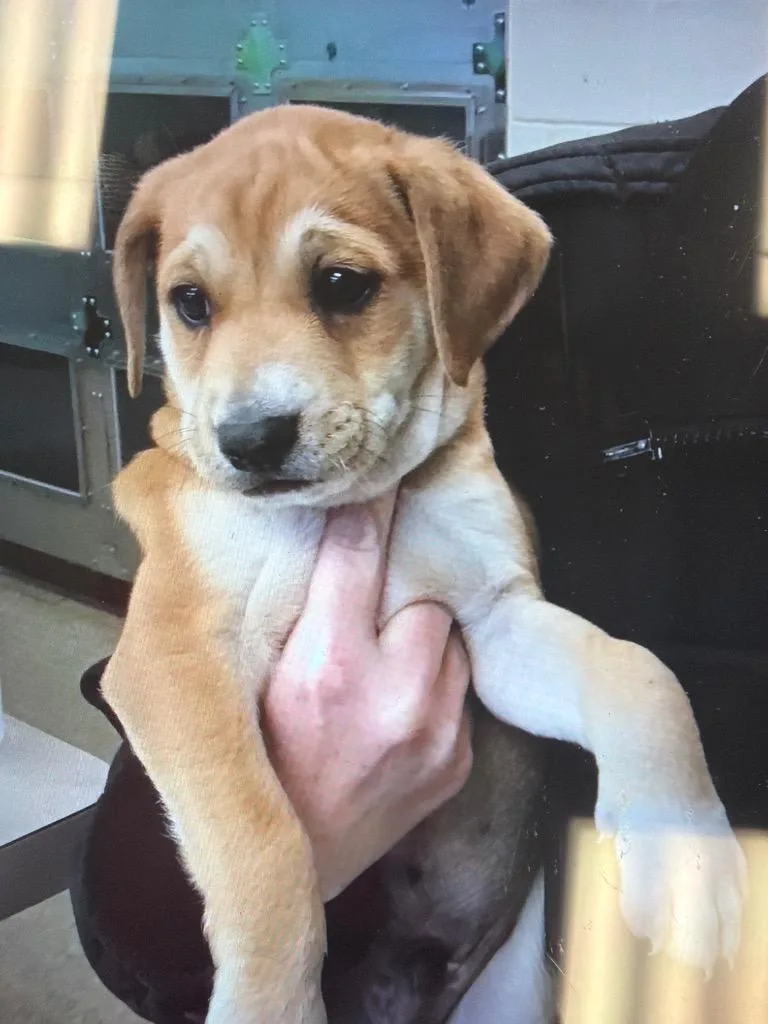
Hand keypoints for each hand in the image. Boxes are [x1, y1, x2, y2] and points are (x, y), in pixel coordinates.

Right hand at [264, 492, 472, 900]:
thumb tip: (327, 535)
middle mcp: (393, 695)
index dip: (368, 509)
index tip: (382, 478)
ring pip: (449, 642)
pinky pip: (459, 692)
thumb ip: (300, 610)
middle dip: (399, 601)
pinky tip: (400, 712)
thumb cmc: (266, 760)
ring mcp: (436, 732)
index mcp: (327, 668)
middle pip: (422, 596)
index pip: (356, 553)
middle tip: (371, 623)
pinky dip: (435, 691)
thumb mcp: (262, 678)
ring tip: (386, 671)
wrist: (299, 860)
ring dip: (423, 645)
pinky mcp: (459, 761)